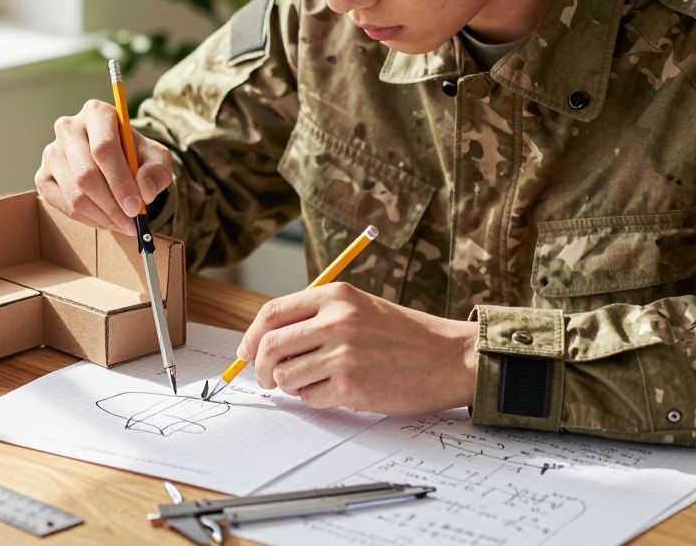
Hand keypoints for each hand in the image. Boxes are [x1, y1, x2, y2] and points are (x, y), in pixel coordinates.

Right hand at [35, 99, 173, 235]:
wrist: (114, 161)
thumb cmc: (135, 156)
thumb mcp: (156, 158)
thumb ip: (157, 172)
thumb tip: (145, 190)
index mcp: (96, 113)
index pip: (104, 148)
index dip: (120, 181)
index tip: (136, 207)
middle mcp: (68, 128)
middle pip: (86, 174)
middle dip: (112, 205)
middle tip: (131, 222)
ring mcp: (51, 153)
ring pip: (75, 194)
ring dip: (102, 216)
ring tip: (122, 223)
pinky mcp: (42, 176)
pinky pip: (64, 206)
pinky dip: (88, 219)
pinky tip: (105, 219)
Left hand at [237, 283, 479, 414]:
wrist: (450, 358)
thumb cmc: (404, 335)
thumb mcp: (360, 307)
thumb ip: (317, 317)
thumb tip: (265, 341)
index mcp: (336, 296)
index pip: (272, 313)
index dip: (251, 336)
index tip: (245, 352)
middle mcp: (336, 321)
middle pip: (270, 347)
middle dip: (260, 368)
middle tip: (266, 379)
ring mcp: (342, 355)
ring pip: (285, 377)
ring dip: (290, 386)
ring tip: (313, 382)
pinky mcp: (351, 386)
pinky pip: (309, 398)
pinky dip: (315, 399)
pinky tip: (337, 391)